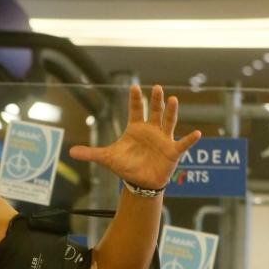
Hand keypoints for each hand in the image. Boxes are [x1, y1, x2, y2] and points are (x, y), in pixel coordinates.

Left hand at [69, 84, 201, 189]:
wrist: (139, 181)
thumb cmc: (126, 166)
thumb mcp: (107, 158)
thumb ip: (90, 153)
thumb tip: (70, 152)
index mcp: (136, 128)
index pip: (136, 110)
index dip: (135, 100)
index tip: (134, 87)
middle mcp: (152, 130)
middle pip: (154, 112)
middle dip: (155, 100)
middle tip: (157, 87)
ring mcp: (163, 139)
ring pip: (168, 122)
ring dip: (171, 112)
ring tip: (172, 100)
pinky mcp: (172, 151)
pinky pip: (183, 144)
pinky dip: (190, 139)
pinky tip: (198, 133)